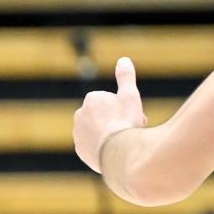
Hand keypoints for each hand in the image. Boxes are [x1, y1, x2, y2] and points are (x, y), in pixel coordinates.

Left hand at [75, 56, 146, 174]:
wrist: (117, 153)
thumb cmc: (125, 122)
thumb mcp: (130, 96)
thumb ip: (126, 77)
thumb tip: (123, 60)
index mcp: (91, 99)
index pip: (112, 102)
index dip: (125, 109)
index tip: (135, 117)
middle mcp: (80, 114)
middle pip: (104, 116)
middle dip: (117, 122)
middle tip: (131, 131)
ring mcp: (78, 133)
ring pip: (98, 131)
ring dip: (109, 134)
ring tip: (122, 143)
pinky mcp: (80, 150)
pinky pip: (93, 146)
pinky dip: (102, 148)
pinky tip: (113, 152)